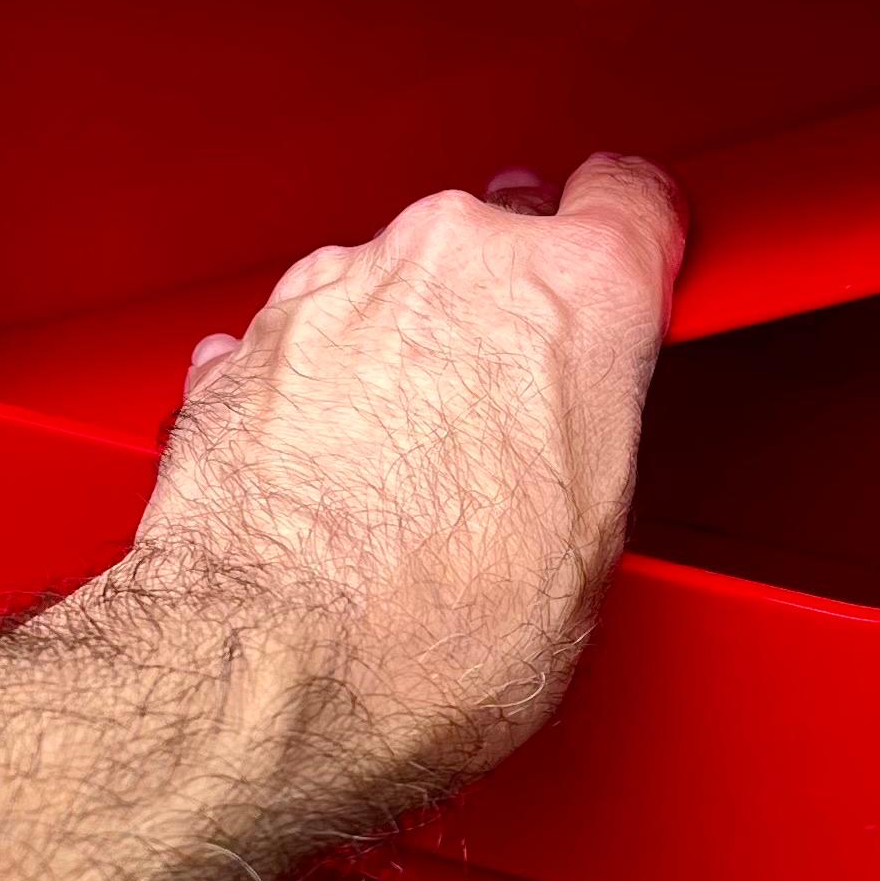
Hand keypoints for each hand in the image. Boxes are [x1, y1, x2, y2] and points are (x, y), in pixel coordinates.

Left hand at [108, 152, 684, 827]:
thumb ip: (591, 431)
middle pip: (502, 245)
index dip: (632, 241)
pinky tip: (334, 476)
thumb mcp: (591, 545)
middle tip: (507, 425)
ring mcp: (338, 288)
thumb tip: (573, 437)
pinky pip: (307, 340)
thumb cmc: (432, 632)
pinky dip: (320, 390)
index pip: (629, 203)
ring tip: (407, 476)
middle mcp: (452, 261)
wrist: (272, 677)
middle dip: (505, 318)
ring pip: (398, 290)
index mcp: (573, 294)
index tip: (628, 263)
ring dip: (406, 356)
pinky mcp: (247, 338)